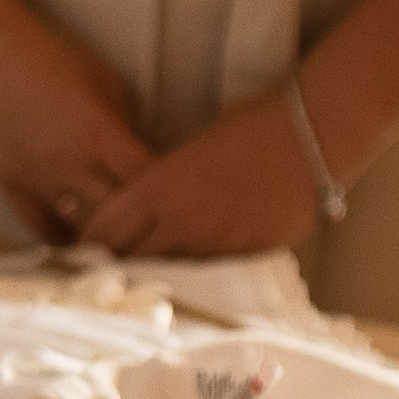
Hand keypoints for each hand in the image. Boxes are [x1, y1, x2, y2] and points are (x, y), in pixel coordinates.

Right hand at [0, 7, 151, 243]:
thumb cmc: (52, 58)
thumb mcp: (107, 82)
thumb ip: (128, 126)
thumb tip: (144, 160)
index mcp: (100, 134)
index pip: (147, 182)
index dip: (168, 193)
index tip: (177, 198)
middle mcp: (70, 164)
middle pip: (120, 216)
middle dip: (141, 222)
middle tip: (157, 228)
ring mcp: (37, 179)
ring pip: (82, 230)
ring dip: (105, 237)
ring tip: (124, 242)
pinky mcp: (10, 186)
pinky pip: (42, 230)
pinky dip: (66, 240)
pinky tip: (82, 242)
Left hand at [78, 94, 319, 259]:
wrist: (311, 133)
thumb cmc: (247, 126)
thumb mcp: (187, 150)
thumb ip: (159, 185)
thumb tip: (138, 206)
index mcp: (159, 189)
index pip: (104, 232)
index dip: (91, 241)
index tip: (87, 244)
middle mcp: (183, 222)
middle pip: (132, 260)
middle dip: (119, 261)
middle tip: (114, 261)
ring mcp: (218, 243)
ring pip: (174, 271)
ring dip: (164, 267)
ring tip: (160, 262)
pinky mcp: (250, 254)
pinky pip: (215, 270)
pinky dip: (205, 266)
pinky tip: (207, 254)